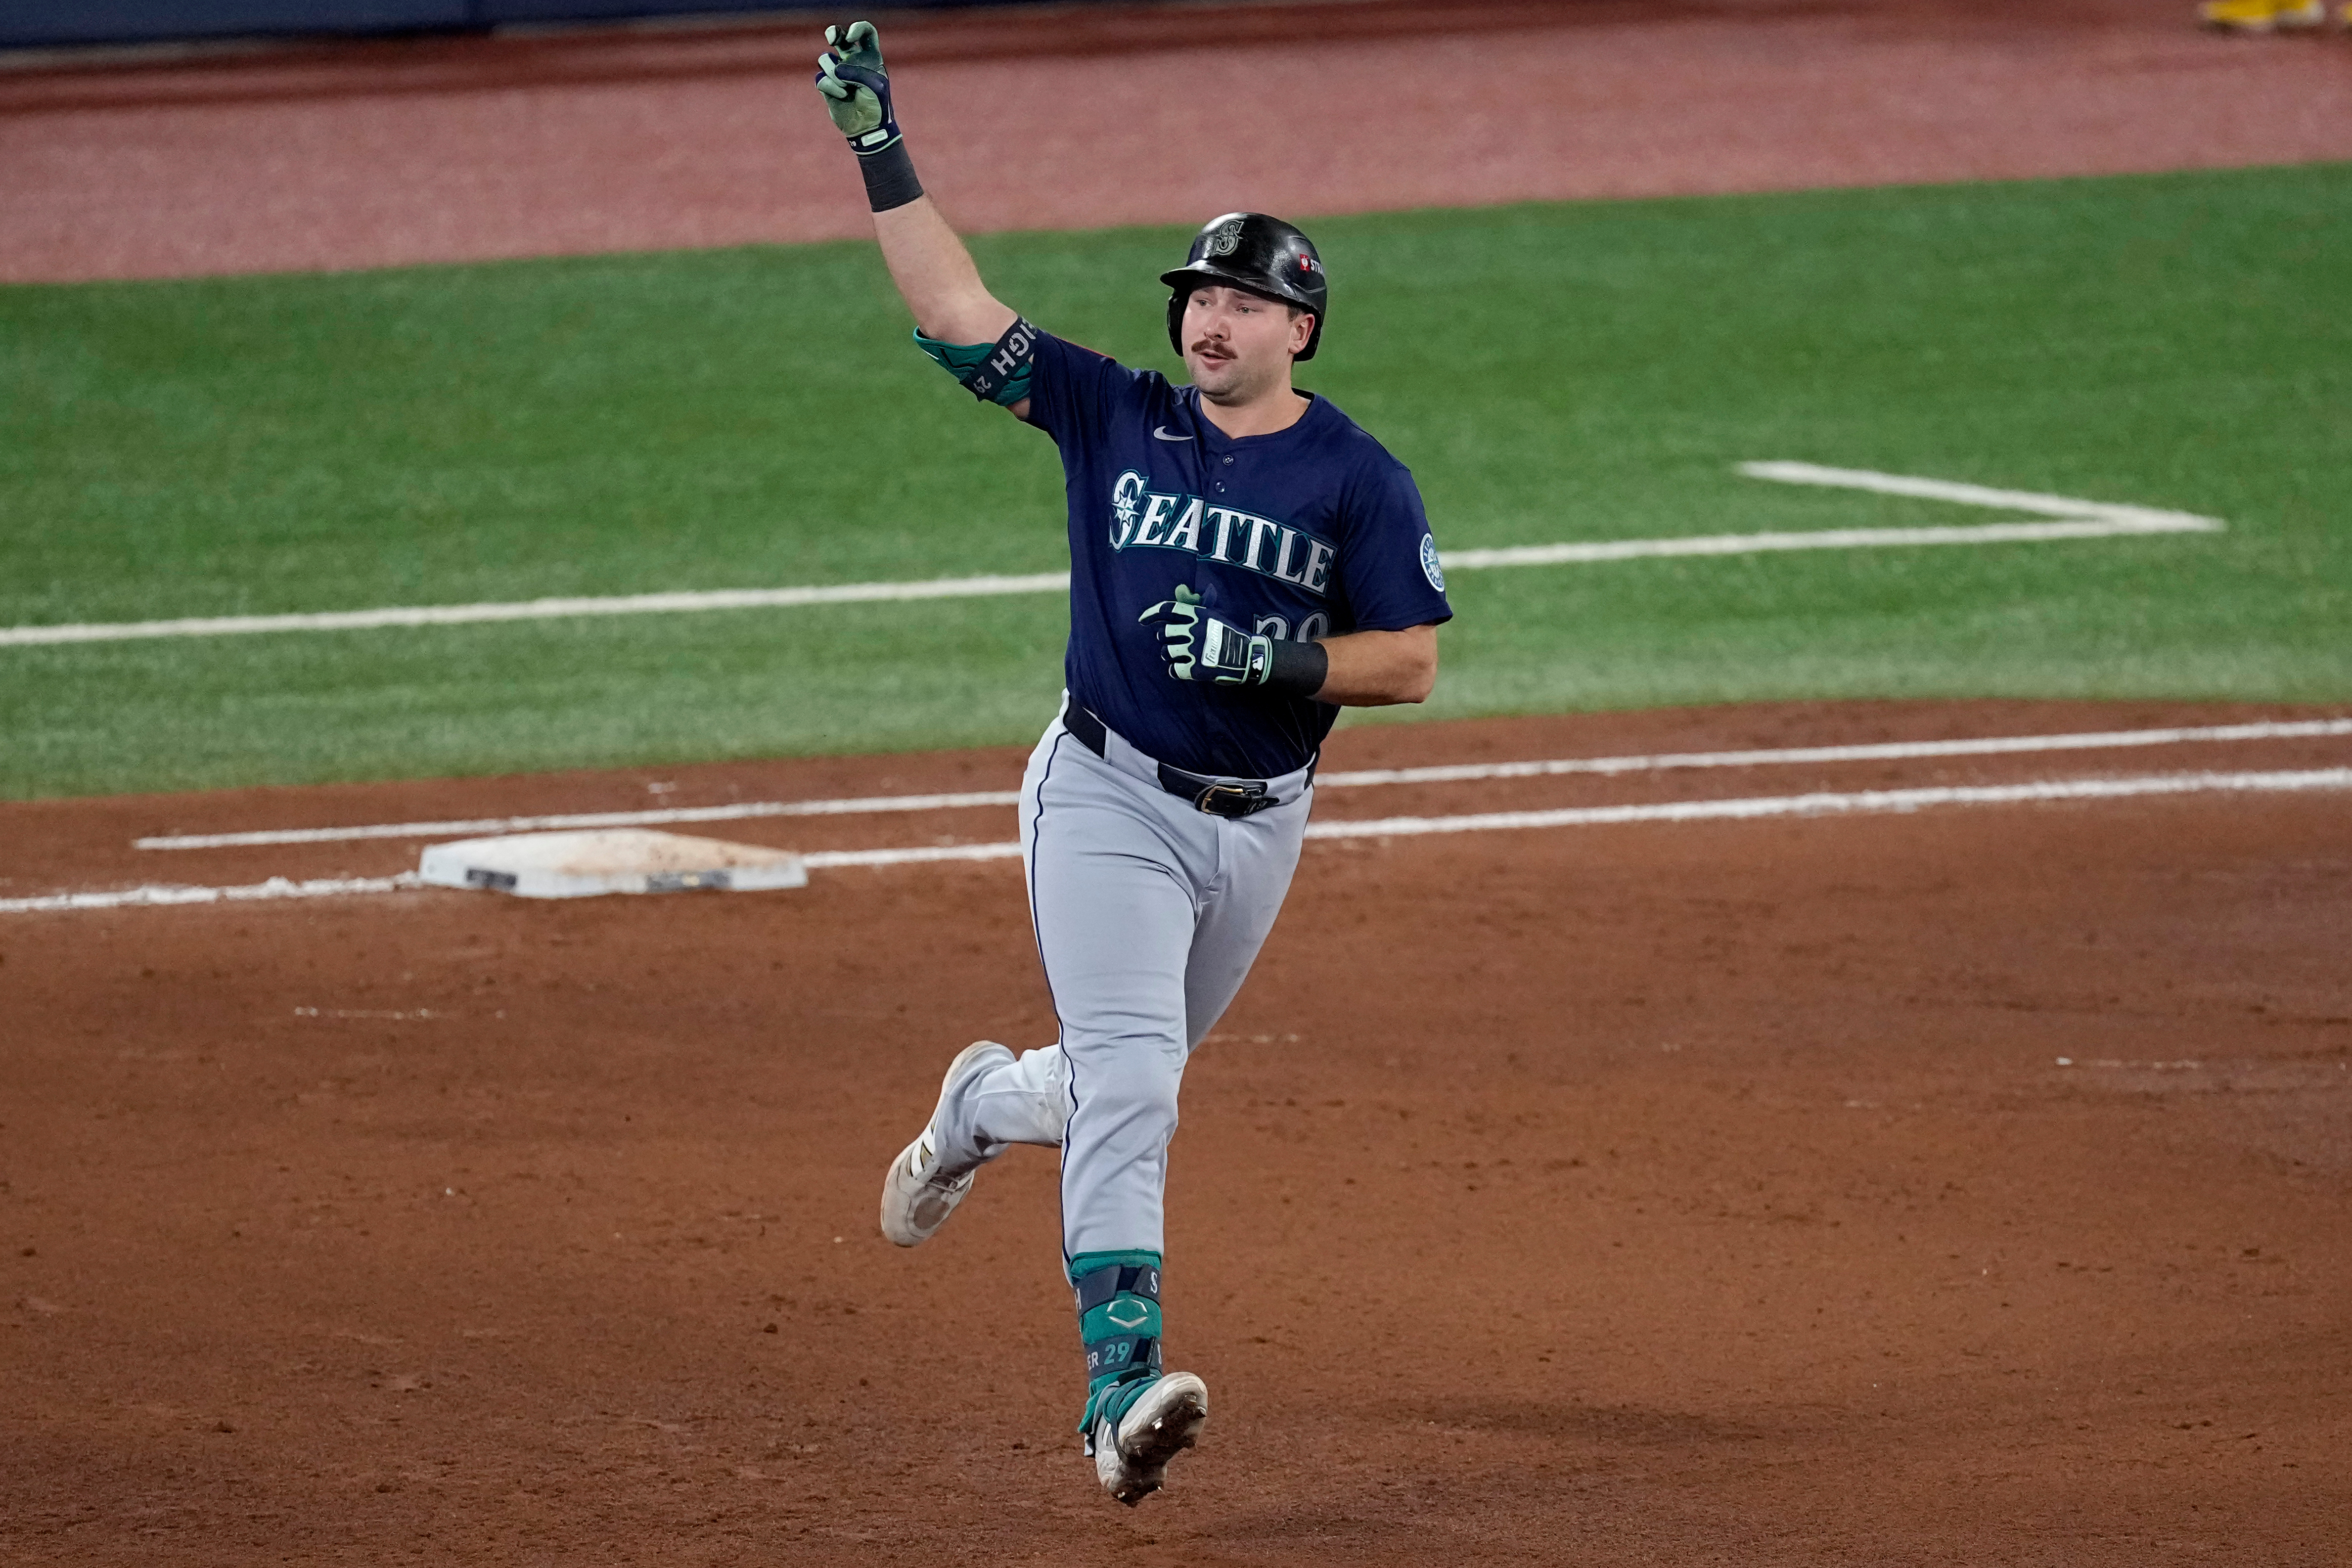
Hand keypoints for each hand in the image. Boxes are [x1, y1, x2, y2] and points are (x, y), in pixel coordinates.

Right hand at [814, 20, 900, 150]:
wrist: (869, 128)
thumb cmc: (877, 105)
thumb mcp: (874, 86)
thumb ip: (856, 72)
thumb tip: (835, 71)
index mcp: (870, 57)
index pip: (866, 33)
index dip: (858, 28)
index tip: (851, 37)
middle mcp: (853, 61)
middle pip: (839, 37)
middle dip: (833, 33)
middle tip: (832, 38)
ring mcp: (838, 73)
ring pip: (826, 59)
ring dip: (834, 73)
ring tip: (846, 87)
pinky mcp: (827, 86)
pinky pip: (821, 78)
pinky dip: (831, 87)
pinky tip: (842, 95)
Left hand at [1138, 585, 1270, 684]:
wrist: (1248, 657)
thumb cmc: (1231, 635)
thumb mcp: (1214, 616)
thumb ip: (1195, 610)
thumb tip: (1178, 595)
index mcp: (1198, 615)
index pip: (1167, 609)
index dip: (1151, 614)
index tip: (1142, 620)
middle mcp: (1194, 630)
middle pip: (1164, 633)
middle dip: (1165, 639)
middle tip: (1171, 644)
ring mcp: (1194, 650)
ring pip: (1166, 652)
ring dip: (1168, 655)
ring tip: (1178, 656)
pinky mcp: (1195, 669)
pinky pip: (1173, 670)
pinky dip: (1175, 671)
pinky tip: (1182, 670)